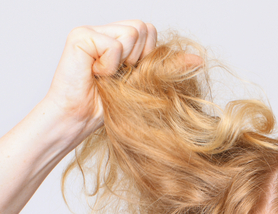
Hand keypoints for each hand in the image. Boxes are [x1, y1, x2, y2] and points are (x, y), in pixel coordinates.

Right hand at [43, 20, 156, 140]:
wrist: (78, 121)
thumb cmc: (107, 107)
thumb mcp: (145, 84)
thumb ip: (168, 68)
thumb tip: (199, 59)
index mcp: (118, 39)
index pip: (149, 31)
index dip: (147, 56)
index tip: (129, 75)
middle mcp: (104, 30)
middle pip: (143, 28)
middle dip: (138, 57)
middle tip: (117, 76)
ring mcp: (90, 31)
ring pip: (132, 33)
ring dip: (124, 62)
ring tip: (105, 76)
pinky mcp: (80, 37)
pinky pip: (114, 46)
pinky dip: (109, 66)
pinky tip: (94, 74)